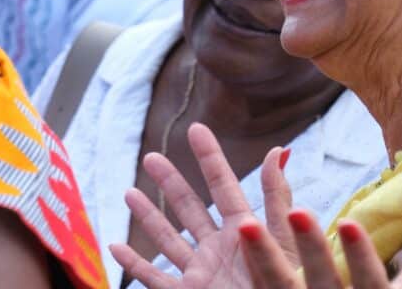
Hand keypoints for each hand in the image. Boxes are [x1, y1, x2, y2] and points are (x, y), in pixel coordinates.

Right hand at [109, 123, 296, 287]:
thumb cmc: (286, 284)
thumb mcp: (283, 241)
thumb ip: (277, 198)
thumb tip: (280, 151)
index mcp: (244, 232)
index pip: (224, 186)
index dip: (210, 158)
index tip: (197, 129)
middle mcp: (219, 249)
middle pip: (190, 208)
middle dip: (170, 182)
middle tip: (152, 157)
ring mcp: (201, 273)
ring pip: (167, 240)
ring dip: (148, 216)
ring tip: (129, 192)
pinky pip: (154, 279)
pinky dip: (133, 265)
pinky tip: (115, 247)